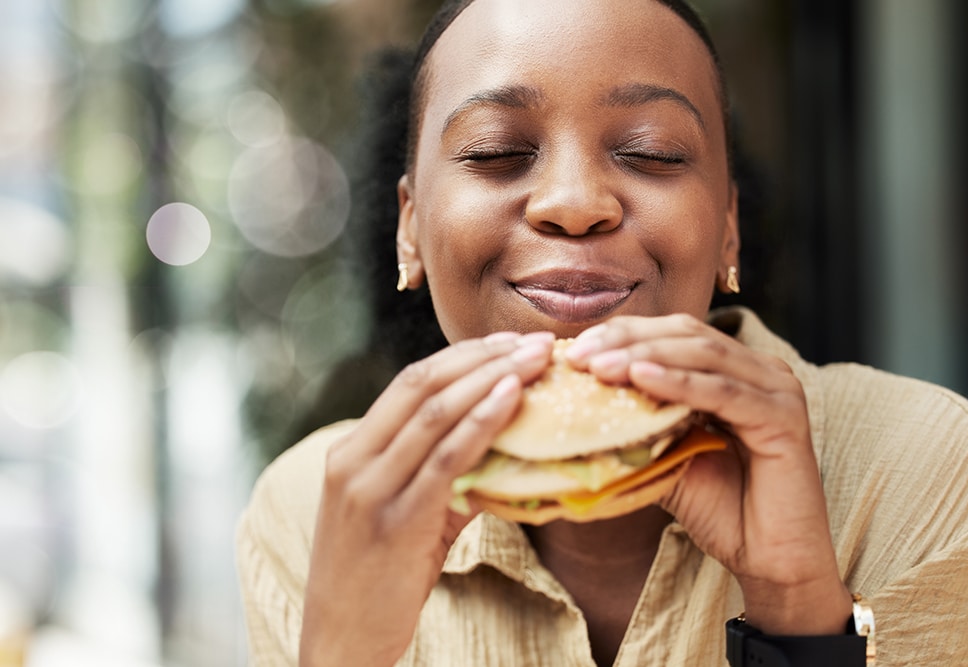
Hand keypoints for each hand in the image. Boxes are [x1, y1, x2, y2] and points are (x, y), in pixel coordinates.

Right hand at [300, 332, 553, 665]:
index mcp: (351, 451)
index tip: (508, 343)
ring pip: (435, 413)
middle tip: (534, 342)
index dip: (462, 356)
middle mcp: (354, 460)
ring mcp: (370, 489)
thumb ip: (441, 478)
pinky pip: (446, 459)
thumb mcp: (401, 514)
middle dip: (483, 356)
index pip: (410, 383)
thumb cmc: (376, 579)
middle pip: (423, 385)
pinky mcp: (396, 522)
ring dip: (492, 379)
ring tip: (536, 361)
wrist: (342, 642)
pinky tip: (512, 400)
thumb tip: (501, 447)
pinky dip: (482, 423)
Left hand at [565, 314, 851, 634]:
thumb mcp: (667, 456)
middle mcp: (760, 370)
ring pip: (701, 355)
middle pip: (685, 333)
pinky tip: (641, 378)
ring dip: (645, 356)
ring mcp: (777, 389)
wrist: (770, 560)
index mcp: (734, 370)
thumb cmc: (720, 509)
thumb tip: (577, 405)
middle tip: (579, 355)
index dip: (622, 334)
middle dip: (627, 340)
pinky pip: (722, 392)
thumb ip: (638, 424)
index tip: (575, 349)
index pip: (672, 333)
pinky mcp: (784, 417)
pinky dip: (679, 382)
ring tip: (600, 367)